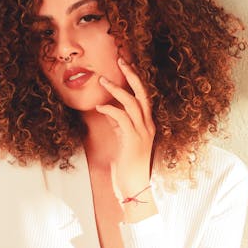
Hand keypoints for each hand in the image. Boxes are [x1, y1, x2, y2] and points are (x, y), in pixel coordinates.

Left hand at [96, 57, 155, 203]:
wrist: (133, 187)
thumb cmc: (127, 167)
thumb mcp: (123, 141)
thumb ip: (119, 125)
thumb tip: (109, 109)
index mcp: (148, 125)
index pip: (144, 96)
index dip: (135, 80)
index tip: (125, 65)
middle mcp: (148, 126)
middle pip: (143, 93)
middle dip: (132, 75)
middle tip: (120, 60)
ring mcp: (142, 133)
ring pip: (132, 103)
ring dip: (116, 89)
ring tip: (102, 80)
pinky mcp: (132, 140)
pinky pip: (122, 117)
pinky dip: (110, 108)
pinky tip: (99, 106)